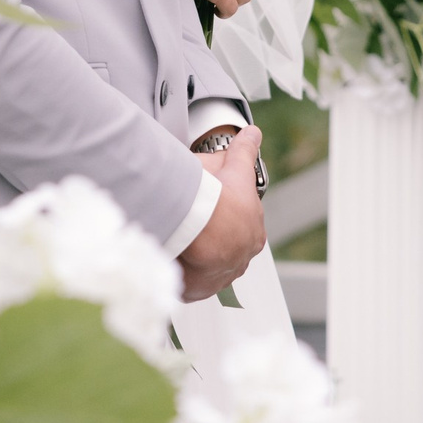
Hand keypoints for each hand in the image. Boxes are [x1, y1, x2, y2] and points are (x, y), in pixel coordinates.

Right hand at [178, 124, 266, 301]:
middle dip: (211, 241)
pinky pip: (187, 284)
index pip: (241, 228)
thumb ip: (244, 150)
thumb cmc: (219, 200)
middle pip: (224, 251)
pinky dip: (179, 275)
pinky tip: (168, 261)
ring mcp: (218, 277)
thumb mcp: (235, 166)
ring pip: (205, 269)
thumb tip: (253, 134)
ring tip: (177, 244)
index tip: (212, 212)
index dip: (226, 218)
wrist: (201, 228)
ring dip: (194, 260)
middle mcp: (239, 260)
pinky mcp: (196, 289)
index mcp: (252, 234)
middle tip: (192, 227)